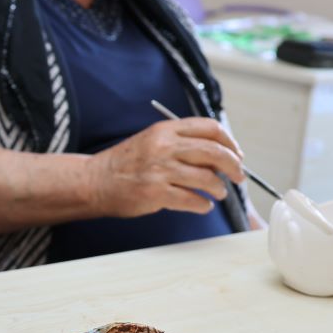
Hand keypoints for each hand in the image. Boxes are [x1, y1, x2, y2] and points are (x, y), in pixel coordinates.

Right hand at [89, 118, 244, 217]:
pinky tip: (203, 205)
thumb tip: (216, 155)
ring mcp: (160, 170)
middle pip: (214, 152)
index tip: (236, 154)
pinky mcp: (156, 193)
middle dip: (234, 166)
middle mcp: (164, 147)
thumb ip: (180, 142)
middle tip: (239, 176)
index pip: (209, 128)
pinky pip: (192, 200)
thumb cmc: (124, 163)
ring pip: (207, 178)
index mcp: (165, 130)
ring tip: (219, 193)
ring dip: (219, 188)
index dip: (229, 142)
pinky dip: (203, 205)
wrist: (94, 181)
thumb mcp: (152, 140)